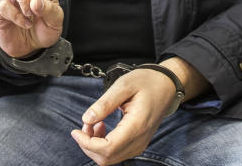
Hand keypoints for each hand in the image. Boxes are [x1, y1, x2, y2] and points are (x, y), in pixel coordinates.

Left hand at [70, 61, 193, 165]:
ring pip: (110, 158)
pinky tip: (101, 127)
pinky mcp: (137, 143)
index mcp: (136, 126)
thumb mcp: (123, 85)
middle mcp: (139, 140)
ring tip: (92, 124)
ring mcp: (139, 144)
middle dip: (88, 145)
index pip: (107, 148)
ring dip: (94, 145)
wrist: (166, 86)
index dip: (87, 143)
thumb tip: (87, 119)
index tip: (75, 131)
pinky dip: (103, 144)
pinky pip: (116, 152)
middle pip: (106, 158)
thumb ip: (104, 104)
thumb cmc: (146, 82)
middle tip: (84, 125)